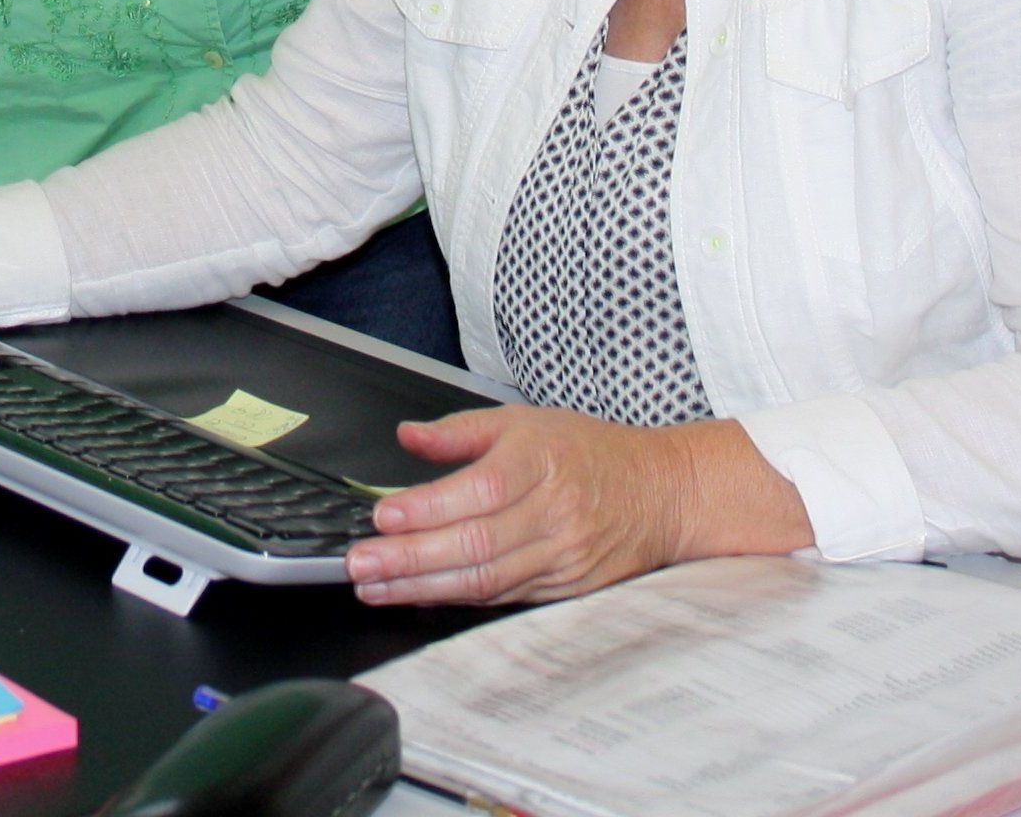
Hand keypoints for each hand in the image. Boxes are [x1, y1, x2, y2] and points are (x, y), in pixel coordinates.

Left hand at [346, 407, 813, 607]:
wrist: (661, 493)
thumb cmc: (586, 451)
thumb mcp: (523, 421)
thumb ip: (461, 431)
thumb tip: (407, 435)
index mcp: (540, 461)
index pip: (477, 490)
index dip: (427, 508)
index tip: (382, 516)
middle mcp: (551, 513)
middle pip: (474, 543)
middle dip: (409, 559)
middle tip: (360, 563)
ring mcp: (560, 556)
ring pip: (484, 580)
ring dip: (422, 587)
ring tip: (375, 587)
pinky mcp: (563, 589)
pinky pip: (502, 597)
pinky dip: (456, 599)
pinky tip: (418, 596)